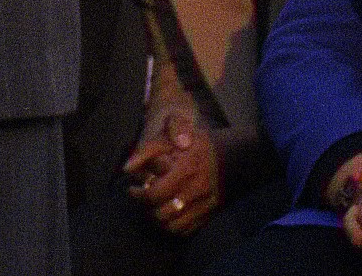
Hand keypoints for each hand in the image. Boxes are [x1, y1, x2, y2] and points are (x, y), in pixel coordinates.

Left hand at [122, 102, 219, 235]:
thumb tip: (127, 168)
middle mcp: (196, 190)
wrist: (234, 154)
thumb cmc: (197, 141)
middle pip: (161, 214)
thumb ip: (148, 149)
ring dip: (158, 219)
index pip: (155, 194)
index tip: (132, 189)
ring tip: (153, 207)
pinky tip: (168, 213)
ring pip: (172, 226)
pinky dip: (173, 226)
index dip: (138, 195)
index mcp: (185, 170)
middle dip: (146, 208)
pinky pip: (186, 230)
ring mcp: (205, 205)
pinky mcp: (210, 214)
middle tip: (142, 198)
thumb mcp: (172, 132)